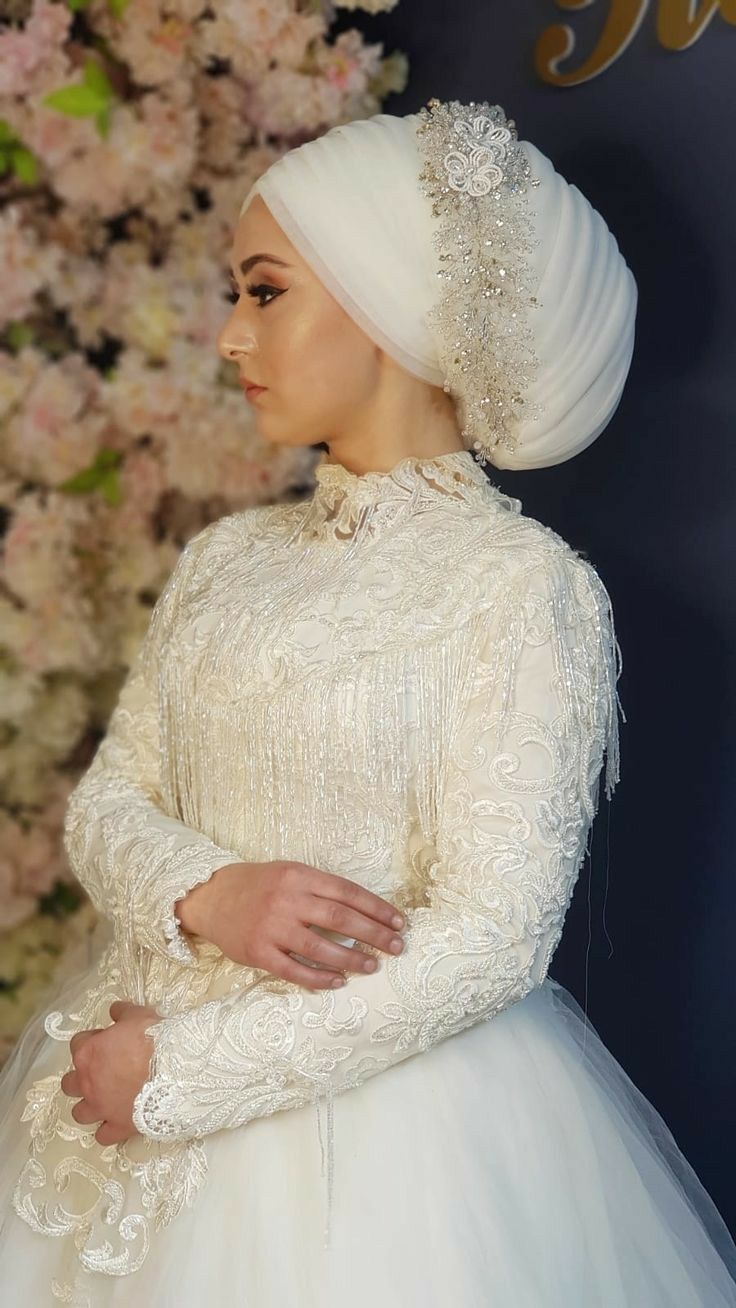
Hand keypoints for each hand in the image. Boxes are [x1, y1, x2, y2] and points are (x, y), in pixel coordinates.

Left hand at [60, 1000, 160, 1145]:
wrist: (175, 1072)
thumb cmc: (154, 1040)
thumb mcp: (139, 1015)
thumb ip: (122, 1012)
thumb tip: (114, 1010)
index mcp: (89, 1053)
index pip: (77, 1044)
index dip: (92, 1041)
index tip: (107, 1041)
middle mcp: (88, 1083)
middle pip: (69, 1084)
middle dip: (82, 1078)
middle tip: (103, 1072)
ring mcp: (101, 1108)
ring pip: (79, 1113)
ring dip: (90, 1106)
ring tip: (106, 1101)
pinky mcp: (117, 1127)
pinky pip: (102, 1137)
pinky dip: (107, 1131)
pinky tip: (118, 1123)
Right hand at [176, 860, 405, 990]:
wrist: (211, 896)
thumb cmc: (259, 885)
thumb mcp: (290, 873)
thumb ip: (320, 889)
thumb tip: (363, 911)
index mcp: (299, 876)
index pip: (347, 892)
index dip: (376, 908)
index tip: (398, 922)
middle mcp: (287, 900)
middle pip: (339, 919)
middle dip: (373, 934)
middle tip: (396, 946)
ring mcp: (271, 927)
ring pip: (320, 947)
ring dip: (350, 958)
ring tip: (372, 966)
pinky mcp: (258, 952)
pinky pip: (293, 970)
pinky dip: (319, 978)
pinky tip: (338, 981)